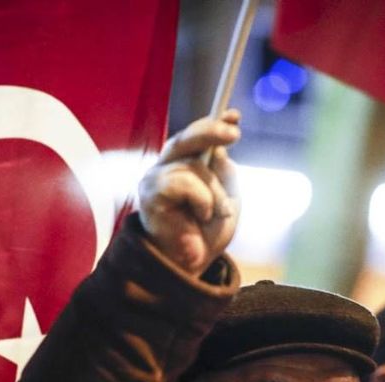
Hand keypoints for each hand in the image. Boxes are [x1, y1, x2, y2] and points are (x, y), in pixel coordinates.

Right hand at [138, 109, 240, 276]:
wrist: (192, 264)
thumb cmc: (207, 234)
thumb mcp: (227, 199)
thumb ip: (224, 174)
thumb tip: (220, 150)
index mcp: (183, 167)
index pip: (196, 138)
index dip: (214, 123)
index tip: (234, 115)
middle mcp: (166, 168)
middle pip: (187, 138)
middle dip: (211, 131)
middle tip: (234, 133)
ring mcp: (156, 179)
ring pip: (194, 167)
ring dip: (214, 192)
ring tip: (215, 214)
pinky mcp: (150, 193)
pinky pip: (184, 183)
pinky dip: (201, 200)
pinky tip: (200, 216)